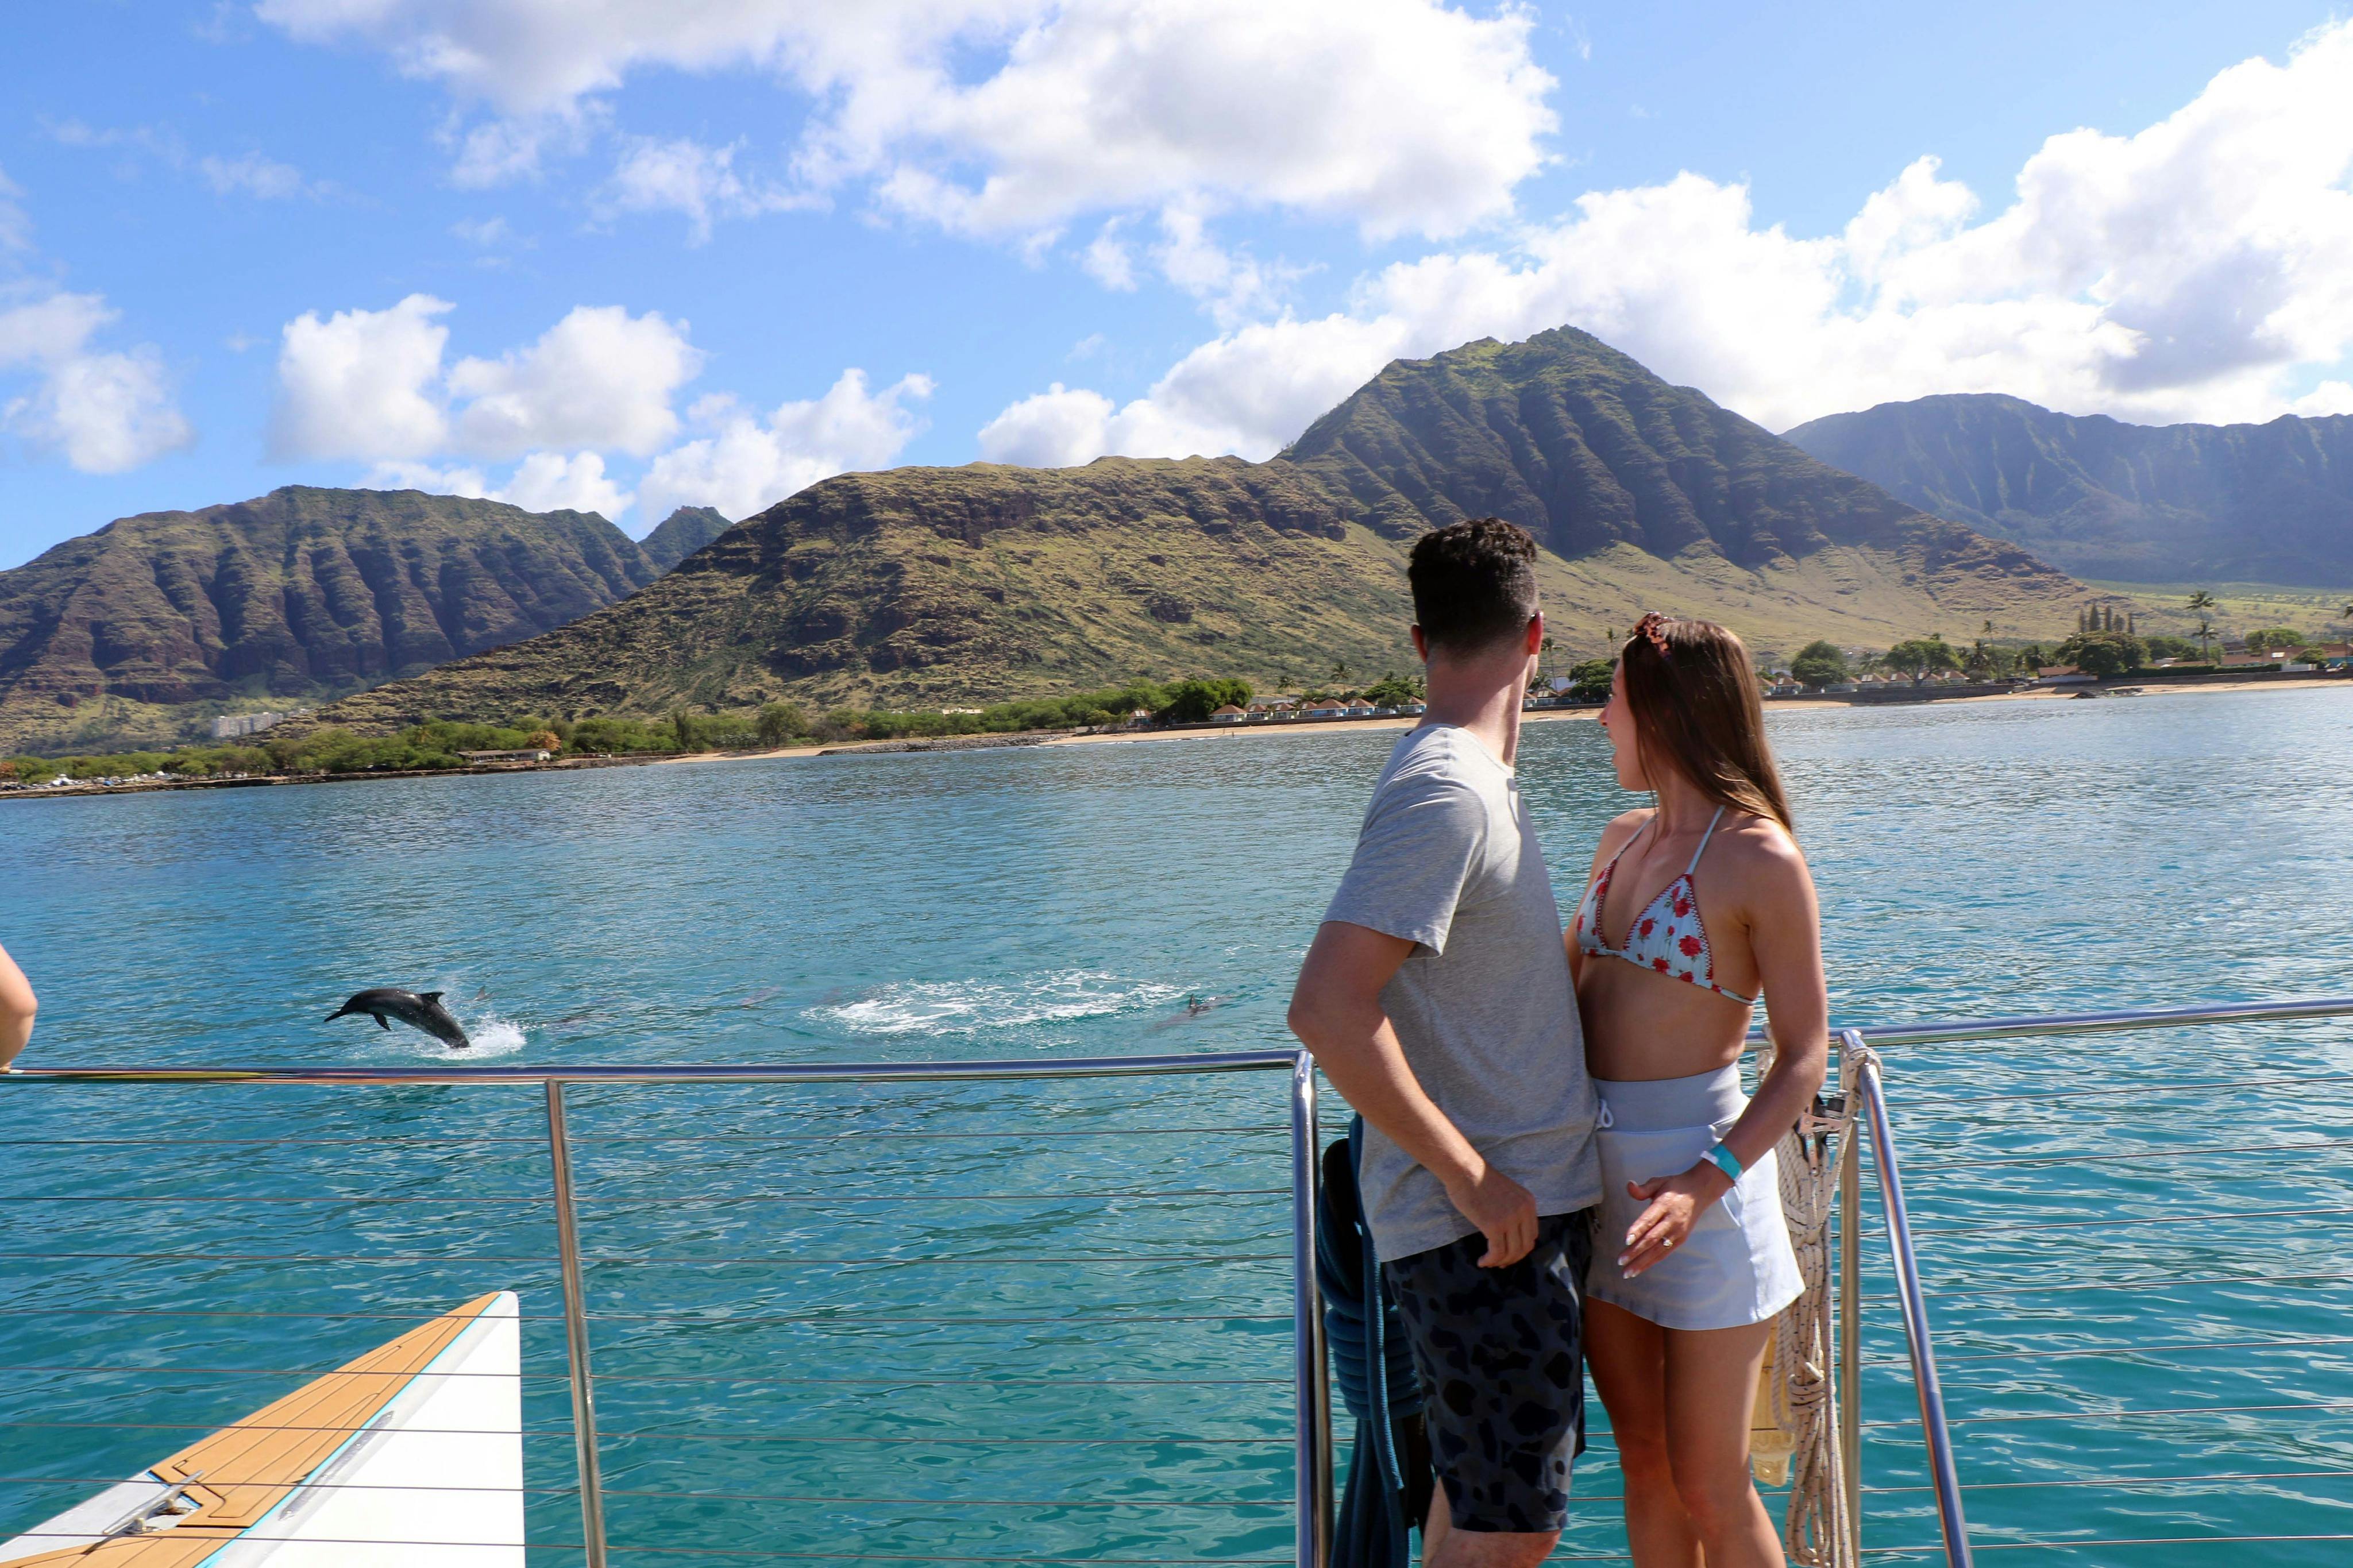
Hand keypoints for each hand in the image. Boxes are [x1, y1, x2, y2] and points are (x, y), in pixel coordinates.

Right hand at [1445, 1162, 1538, 1267]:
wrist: (1464, 1170)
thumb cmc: (1478, 1179)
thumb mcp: (1507, 1193)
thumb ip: (1513, 1209)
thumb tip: (1510, 1234)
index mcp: (1528, 1202)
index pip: (1531, 1235)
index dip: (1521, 1248)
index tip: (1509, 1253)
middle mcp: (1523, 1211)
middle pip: (1524, 1246)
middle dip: (1512, 1258)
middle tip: (1500, 1262)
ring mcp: (1510, 1219)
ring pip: (1511, 1252)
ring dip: (1500, 1261)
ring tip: (1488, 1262)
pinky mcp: (1494, 1226)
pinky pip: (1496, 1252)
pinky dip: (1489, 1260)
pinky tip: (1481, 1261)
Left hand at [1617, 1161, 1733, 1276]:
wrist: (1700, 1191)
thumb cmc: (1675, 1186)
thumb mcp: (1659, 1181)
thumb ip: (1643, 1189)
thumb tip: (1629, 1186)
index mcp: (1664, 1204)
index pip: (1649, 1219)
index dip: (1638, 1229)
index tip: (1626, 1239)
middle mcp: (1672, 1220)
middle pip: (1652, 1238)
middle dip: (1635, 1251)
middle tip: (1621, 1261)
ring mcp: (1677, 1232)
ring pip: (1657, 1250)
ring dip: (1642, 1262)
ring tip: (1628, 1272)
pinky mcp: (1681, 1239)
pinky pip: (1664, 1253)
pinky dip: (1652, 1261)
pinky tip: (1640, 1268)